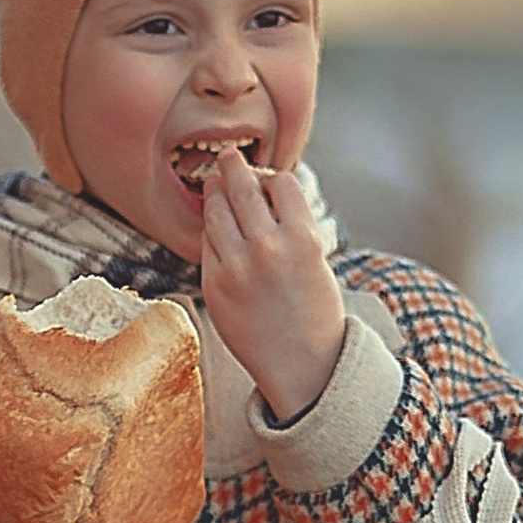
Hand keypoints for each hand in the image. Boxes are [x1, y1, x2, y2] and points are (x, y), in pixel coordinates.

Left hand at [195, 153, 346, 422]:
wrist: (303, 365)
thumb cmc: (313, 310)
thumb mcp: (316, 259)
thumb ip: (290, 224)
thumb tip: (259, 187)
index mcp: (303, 238)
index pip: (280, 182)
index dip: (272, 179)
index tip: (266, 182)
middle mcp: (268, 248)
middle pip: (242, 186)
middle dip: (233, 167)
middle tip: (227, 158)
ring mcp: (237, 267)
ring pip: (216, 209)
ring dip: (215, 192)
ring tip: (215, 185)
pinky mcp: (214, 285)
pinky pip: (206, 242)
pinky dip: (211, 230)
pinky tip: (217, 228)